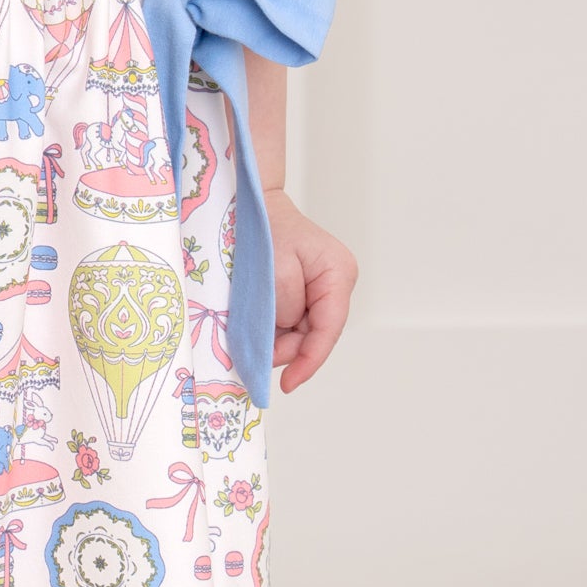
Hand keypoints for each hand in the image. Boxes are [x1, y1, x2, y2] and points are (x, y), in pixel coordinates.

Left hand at [265, 189, 357, 392]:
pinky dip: (272, 325)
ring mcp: (321, 285)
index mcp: (338, 274)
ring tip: (250, 336)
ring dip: (276, 338)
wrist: (247, 202)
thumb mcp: (274, 270)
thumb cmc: (262, 228)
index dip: (309, 361)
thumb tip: (285, 335)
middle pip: (314, 334)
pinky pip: (290, 318)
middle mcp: (335, 282)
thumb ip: (285, 307)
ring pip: (301, 329)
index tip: (288, 384)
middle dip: (286, 349)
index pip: (328, 329)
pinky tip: (254, 324)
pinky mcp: (303, 287)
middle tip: (255, 356)